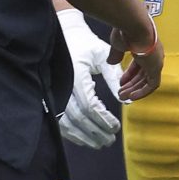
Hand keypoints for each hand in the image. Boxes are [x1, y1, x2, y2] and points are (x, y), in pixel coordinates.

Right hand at [56, 7, 120, 149]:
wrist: (65, 36)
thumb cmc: (86, 45)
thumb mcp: (102, 56)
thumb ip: (114, 77)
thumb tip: (125, 100)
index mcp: (76, 76)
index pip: (90, 106)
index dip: (103, 119)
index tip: (115, 127)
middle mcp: (64, 86)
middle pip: (79, 117)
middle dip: (95, 131)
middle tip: (110, 140)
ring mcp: (56, 92)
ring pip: (68, 122)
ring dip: (83, 136)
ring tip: (99, 143)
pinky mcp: (53, 96)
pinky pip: (60, 120)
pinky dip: (72, 132)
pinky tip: (83, 138)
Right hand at [112, 17, 162, 101]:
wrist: (134, 27)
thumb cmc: (127, 30)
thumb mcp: (118, 45)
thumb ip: (116, 54)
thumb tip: (111, 62)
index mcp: (146, 46)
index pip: (139, 64)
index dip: (130, 74)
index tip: (122, 82)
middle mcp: (153, 54)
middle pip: (143, 74)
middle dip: (131, 84)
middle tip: (122, 92)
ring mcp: (156, 61)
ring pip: (147, 80)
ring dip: (135, 90)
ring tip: (124, 97)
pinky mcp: (156, 67)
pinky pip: (152, 85)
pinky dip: (142, 92)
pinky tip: (132, 97)